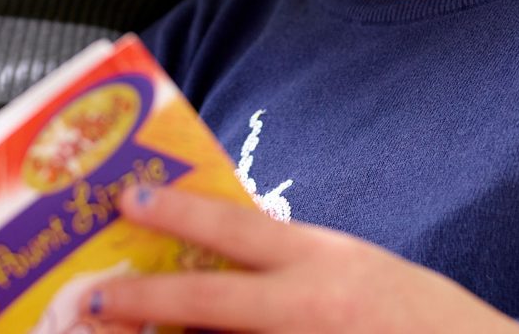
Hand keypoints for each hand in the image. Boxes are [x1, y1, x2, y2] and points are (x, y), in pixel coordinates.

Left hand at [86, 185, 518, 332]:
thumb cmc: (421, 321)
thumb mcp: (359, 273)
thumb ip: (296, 270)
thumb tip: (222, 264)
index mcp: (324, 261)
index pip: (236, 228)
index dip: (177, 211)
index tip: (130, 198)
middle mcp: (311, 307)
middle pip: (208, 302)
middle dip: (144, 298)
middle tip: (97, 295)